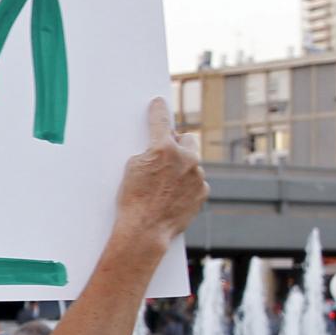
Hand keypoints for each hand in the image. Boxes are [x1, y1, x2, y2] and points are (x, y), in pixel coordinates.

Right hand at [111, 98, 206, 248]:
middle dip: (177, 144)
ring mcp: (197, 176)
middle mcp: (185, 158)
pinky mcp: (202, 192)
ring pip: (192, 162)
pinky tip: (173, 196)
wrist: (145, 231)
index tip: (159, 103)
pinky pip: (196, 182)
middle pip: (187, 139)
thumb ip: (150, 153)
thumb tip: (159, 150)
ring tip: (165, 185)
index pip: (161, 120)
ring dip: (182, 167)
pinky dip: (187, 185)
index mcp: (164, 148)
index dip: (158, 110)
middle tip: (166, 153)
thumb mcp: (133, 168)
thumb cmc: (133, 200)